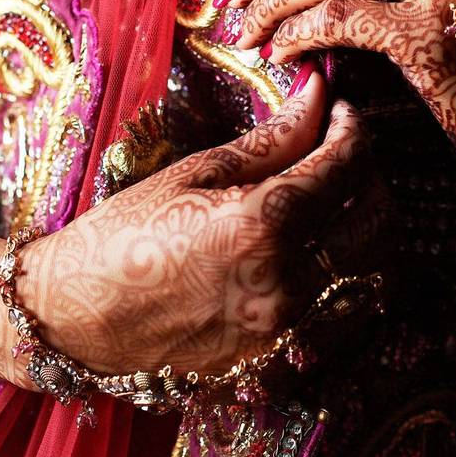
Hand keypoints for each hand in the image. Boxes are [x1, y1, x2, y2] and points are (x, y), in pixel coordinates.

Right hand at [19, 72, 391, 378]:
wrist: (77, 322)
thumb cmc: (122, 238)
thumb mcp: (191, 175)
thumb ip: (269, 140)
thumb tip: (316, 96)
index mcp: (260, 224)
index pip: (344, 166)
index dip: (353, 130)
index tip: (342, 115)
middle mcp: (286, 281)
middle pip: (378, 220)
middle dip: (371, 177)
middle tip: (343, 159)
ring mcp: (288, 328)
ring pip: (374, 271)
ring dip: (368, 229)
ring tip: (337, 207)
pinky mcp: (283, 359)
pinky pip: (348, 314)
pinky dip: (350, 279)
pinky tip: (323, 258)